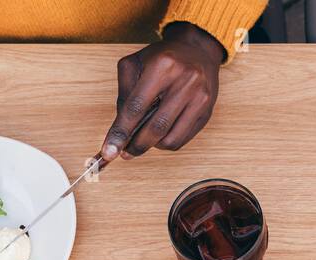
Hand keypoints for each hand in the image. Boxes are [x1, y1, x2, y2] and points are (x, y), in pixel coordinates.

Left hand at [102, 22, 222, 159]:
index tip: (108, 152)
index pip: (136, 107)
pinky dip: (166, 142)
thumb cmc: (163, 58)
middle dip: (137, 146)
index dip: (121, 132)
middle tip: (125, 153)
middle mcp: (185, 82)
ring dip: (152, 145)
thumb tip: (120, 128)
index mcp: (163, 66)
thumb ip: (124, 93)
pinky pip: (182, 139)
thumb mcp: (135, 64)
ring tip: (144, 139)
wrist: (198, 51)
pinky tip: (160, 135)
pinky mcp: (206, 112)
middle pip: (156, 127)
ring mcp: (199, 98)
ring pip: (170, 139)